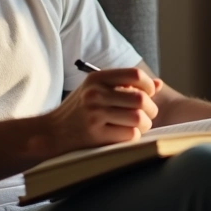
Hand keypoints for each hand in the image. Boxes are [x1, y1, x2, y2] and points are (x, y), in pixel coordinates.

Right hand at [45, 68, 162, 154]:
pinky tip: (125, 134)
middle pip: (140, 99)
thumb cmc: (80, 109)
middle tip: (149, 114)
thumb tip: (158, 85)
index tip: (149, 94)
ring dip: (145, 124)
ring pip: (138, 119)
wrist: (52, 132)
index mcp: (96, 78)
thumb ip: (126, 85)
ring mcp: (94, 114)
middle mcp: (95, 94)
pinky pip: (130, 135)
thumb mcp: (97, 89)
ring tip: (139, 125)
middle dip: (151, 109)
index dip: (149, 85)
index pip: (135, 75)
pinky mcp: (96, 134)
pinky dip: (134, 136)